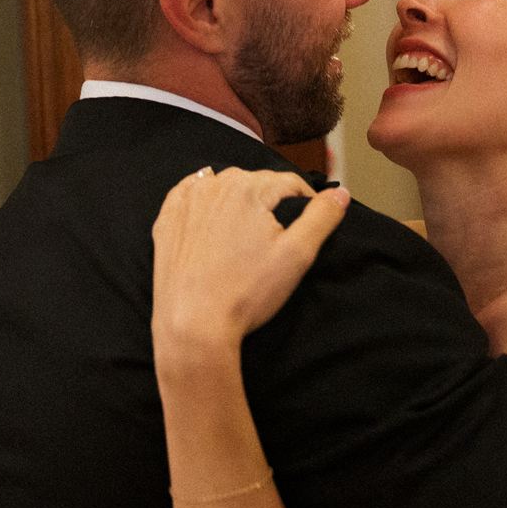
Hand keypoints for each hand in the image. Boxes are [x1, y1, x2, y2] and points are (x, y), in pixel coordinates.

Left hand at [153, 168, 350, 349]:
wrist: (193, 324)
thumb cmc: (245, 293)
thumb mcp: (296, 255)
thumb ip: (322, 217)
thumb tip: (339, 194)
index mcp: (248, 187)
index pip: (289, 183)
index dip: (305, 203)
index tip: (308, 226)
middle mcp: (214, 185)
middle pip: (256, 183)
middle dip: (270, 203)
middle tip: (276, 239)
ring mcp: (187, 201)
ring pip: (224, 188)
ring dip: (239, 203)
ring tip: (246, 238)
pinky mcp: (167, 219)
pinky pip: (191, 197)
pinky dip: (205, 204)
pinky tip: (213, 225)